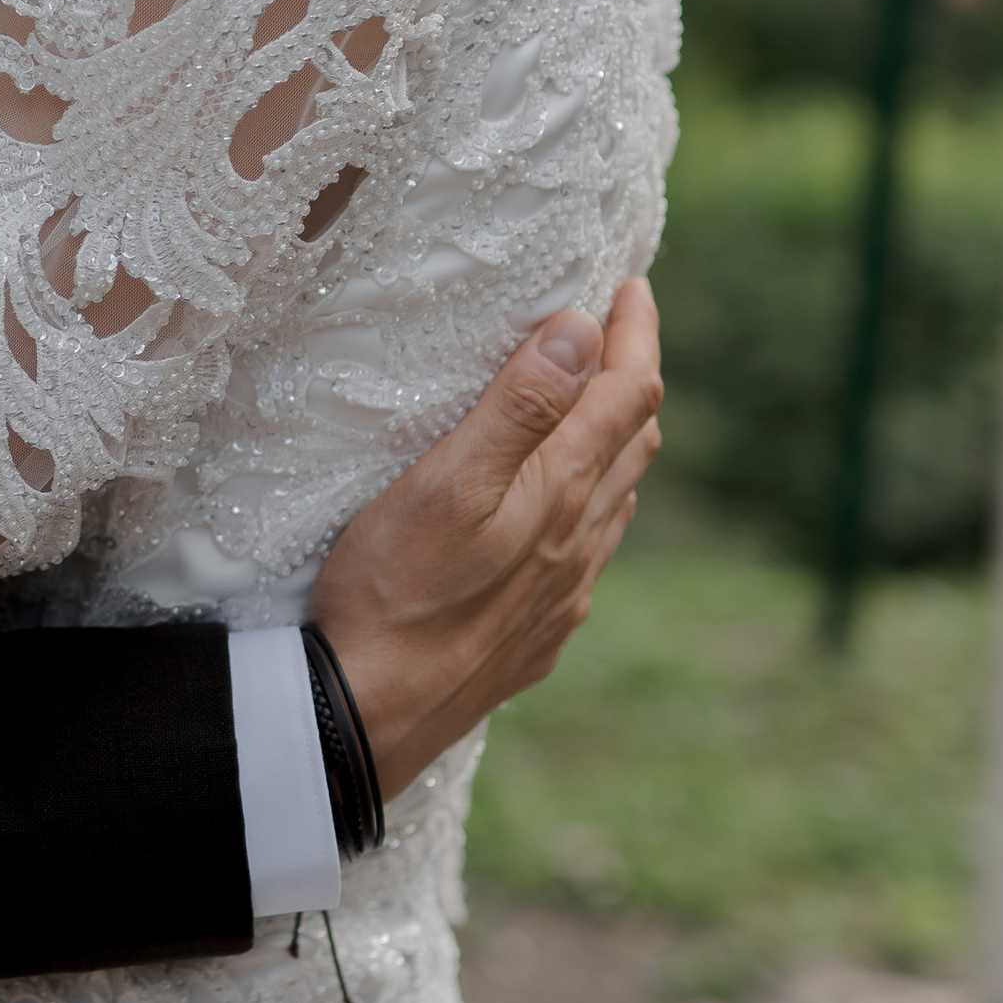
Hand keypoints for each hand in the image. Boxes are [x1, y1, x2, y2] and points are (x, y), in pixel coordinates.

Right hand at [307, 278, 662, 800]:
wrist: (367, 719)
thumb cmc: (392, 592)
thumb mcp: (446, 481)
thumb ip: (519, 405)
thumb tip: (582, 330)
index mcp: (562, 494)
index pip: (628, 392)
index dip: (636, 331)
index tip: (629, 284)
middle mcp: (578, 545)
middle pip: (633, 442)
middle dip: (630, 377)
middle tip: (613, 331)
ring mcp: (562, 597)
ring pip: (614, 502)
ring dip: (613, 442)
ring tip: (591, 406)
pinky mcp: (535, 637)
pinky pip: (586, 556)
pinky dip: (589, 506)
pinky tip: (558, 514)